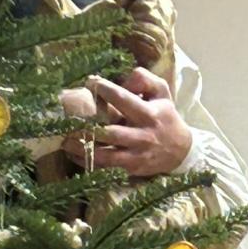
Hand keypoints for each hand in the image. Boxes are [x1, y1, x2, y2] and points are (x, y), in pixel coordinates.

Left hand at [77, 68, 191, 177]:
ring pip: (106, 155)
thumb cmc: (165, 116)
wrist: (181, 151)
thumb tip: (122, 80)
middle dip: (87, 126)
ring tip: (65, 140)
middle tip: (68, 118)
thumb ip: (144, 79)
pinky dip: (88, 163)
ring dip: (84, 148)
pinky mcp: (132, 169)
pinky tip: (74, 155)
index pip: (124, 100)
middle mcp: (142, 136)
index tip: (89, 82)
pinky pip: (106, 168)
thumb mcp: (162, 92)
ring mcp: (136, 155)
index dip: (105, 90)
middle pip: (110, 132)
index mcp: (149, 114)